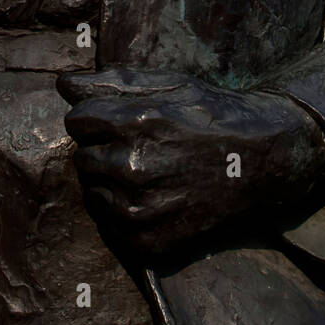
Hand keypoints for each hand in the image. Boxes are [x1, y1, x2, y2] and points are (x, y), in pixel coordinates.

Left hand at [58, 68, 324, 258]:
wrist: (261, 161)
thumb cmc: (211, 114)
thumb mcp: (168, 84)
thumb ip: (110, 83)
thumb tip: (62, 83)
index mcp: (134, 122)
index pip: (77, 119)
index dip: (96, 117)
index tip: (121, 119)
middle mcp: (133, 166)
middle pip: (83, 157)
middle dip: (104, 149)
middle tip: (142, 146)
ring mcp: (141, 208)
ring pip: (94, 193)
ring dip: (112, 183)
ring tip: (151, 172)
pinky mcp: (149, 242)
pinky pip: (112, 225)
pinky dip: (126, 213)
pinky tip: (156, 198)